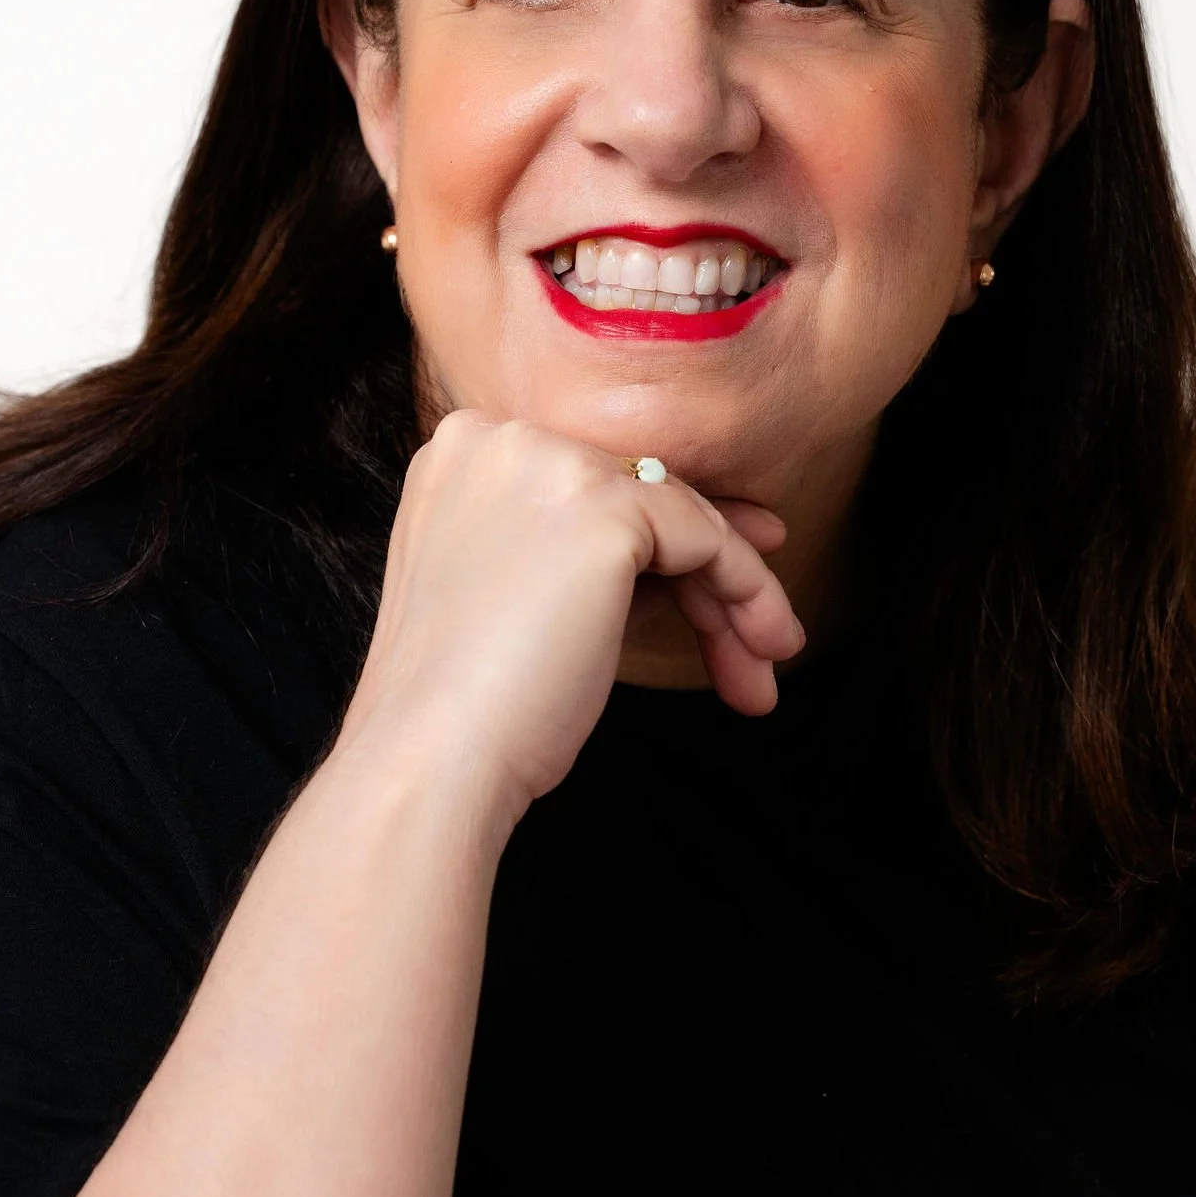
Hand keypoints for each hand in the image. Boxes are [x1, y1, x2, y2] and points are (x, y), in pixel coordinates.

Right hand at [340, 410, 804, 821]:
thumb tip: (703, 538)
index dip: (665, 533)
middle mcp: (501, 439)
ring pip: (681, 516)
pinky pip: (706, 539)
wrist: (431, 757)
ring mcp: (550, 465)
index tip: (720, 581)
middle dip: (708, 573)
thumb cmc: (468, 706)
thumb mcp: (522, 598)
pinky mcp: (603, 508)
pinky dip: (746, 592)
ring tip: (764, 666)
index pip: (596, 483)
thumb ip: (589, 555)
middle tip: (761, 635)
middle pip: (640, 497)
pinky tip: (760, 648)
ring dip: (736, 597)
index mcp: (464, 455)